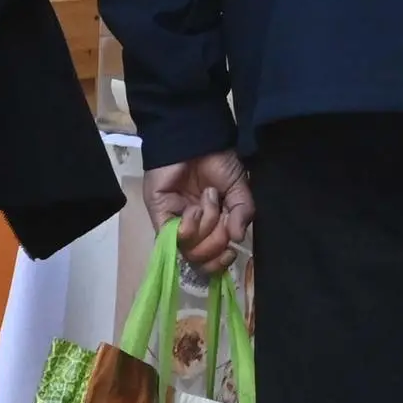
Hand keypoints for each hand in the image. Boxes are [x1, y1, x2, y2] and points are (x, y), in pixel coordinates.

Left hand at [144, 151, 253, 274]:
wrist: (196, 140)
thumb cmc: (218, 161)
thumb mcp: (240, 188)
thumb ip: (243, 213)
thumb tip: (238, 239)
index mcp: (213, 226)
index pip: (213, 258)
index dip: (221, 262)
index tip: (232, 253)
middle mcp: (193, 229)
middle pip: (202, 257)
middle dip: (217, 239)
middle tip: (222, 212)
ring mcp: (175, 223)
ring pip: (190, 248)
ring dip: (206, 224)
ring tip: (207, 197)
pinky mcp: (160, 215)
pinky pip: (172, 237)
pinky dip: (188, 227)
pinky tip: (193, 209)